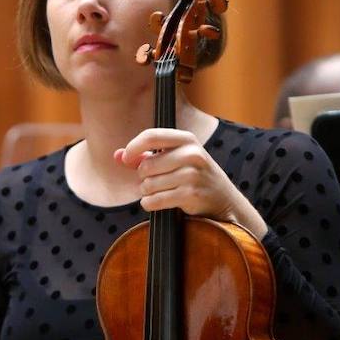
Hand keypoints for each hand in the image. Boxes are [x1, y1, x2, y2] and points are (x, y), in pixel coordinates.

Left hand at [115, 128, 267, 238]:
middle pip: (146, 165)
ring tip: (160, 192)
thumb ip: (144, 157)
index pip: (150, 136)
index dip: (133, 148)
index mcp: (187, 139)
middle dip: (143, 177)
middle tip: (155, 181)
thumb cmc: (192, 177)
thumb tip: (117, 156)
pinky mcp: (191, 195)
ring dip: (147, 192)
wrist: (222, 200)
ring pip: (148, 184)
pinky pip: (154, 200)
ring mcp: (193, 175)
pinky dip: (150, 204)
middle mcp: (192, 154)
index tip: (127, 159)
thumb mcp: (173, 160)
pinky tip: (158, 202)